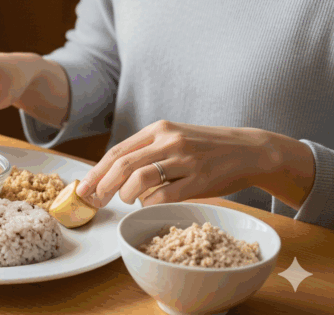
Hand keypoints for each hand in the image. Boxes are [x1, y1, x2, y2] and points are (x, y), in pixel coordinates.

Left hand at [76, 120, 275, 207]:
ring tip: (126, 200)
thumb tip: (113, 174)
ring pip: (140, 178)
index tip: (84, 187)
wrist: (250, 150)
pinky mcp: (200, 179)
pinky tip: (150, 203)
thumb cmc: (207, 148)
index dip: (97, 171)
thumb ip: (148, 151)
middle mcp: (169, 140)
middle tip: (95, 200)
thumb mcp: (175, 138)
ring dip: (126, 194)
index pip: (118, 151)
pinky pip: (165, 195)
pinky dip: (151, 203)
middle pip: (123, 164)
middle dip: (103, 185)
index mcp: (158, 129)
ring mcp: (185, 159)